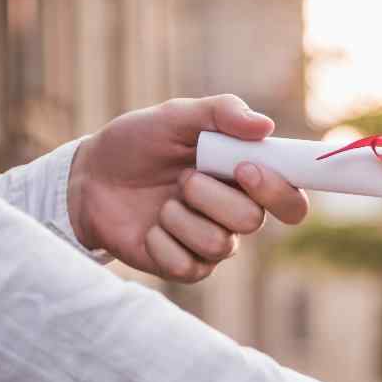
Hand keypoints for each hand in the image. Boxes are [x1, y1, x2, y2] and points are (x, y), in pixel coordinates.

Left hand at [67, 94, 309, 280]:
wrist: (89, 177)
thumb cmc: (137, 144)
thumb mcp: (175, 116)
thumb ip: (220, 112)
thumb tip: (266, 126)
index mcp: (246, 180)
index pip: (292, 200)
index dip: (279, 190)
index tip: (244, 169)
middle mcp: (236, 215)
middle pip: (252, 221)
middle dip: (211, 196)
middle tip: (184, 177)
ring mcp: (211, 244)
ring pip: (218, 244)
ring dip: (180, 216)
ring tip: (162, 202)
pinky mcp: (185, 268)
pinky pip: (187, 265)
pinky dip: (160, 241)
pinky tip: (149, 228)